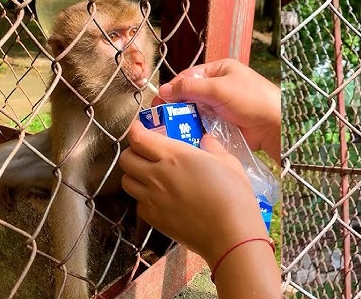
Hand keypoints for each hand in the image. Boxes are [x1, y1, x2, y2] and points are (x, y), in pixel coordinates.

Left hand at [119, 122, 267, 264]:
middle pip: (126, 158)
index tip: (140, 127)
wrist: (230, 234)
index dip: (135, 129)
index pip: (139, 138)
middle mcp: (157, 175)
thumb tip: (206, 139)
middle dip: (132, 152)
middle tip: (146, 152)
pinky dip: (143, 197)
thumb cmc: (234, 196)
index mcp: (175, 155)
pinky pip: (137, 203)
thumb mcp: (229, 162)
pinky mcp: (153, 219)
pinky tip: (159, 198)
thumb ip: (213, 147)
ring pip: (126, 181)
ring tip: (149, 175)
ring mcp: (152, 198)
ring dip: (134, 175)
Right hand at [155, 58, 279, 162]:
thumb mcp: (218, 88)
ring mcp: (222, 106)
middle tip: (160, 117)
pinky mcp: (224, 124)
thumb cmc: (251, 99)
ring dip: (185, 119)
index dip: (173, 88)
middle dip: (177, 105)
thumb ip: (190, 87)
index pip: (190, 76)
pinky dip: (195, 129)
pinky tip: (184, 136)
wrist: (274, 124)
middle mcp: (220, 86)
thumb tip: (164, 89)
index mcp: (220, 70)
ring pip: (196, 111)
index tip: (158, 101)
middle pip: (191, 94)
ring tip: (169, 129)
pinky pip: (205, 125)